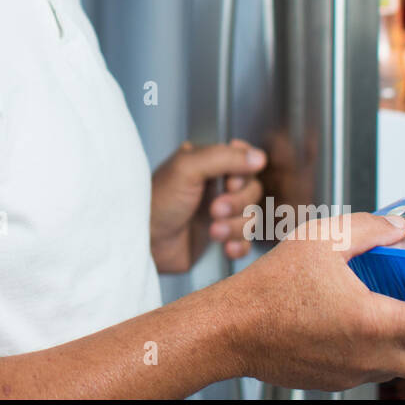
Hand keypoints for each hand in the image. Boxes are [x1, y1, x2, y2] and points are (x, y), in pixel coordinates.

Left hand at [150, 139, 265, 273]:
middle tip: (213, 210)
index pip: (245, 158)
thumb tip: (259, 157)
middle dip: (237, 203)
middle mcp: (215, 186)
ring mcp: (219, 212)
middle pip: (252, 190)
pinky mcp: (220, 238)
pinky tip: (225, 247)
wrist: (144, 243)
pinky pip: (246, 241)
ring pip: (251, 217)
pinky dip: (239, 245)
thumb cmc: (156, 202)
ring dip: (236, 227)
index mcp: (207, 163)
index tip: (230, 182)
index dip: (244, 172)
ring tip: (213, 232)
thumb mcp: (187, 169)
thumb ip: (224, 158)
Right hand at [223, 212, 404, 390]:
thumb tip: (398, 228)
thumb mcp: (320, 239)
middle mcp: (370, 355)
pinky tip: (381, 331)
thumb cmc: (268, 288)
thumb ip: (367, 229)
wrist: (230, 330)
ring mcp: (353, 372)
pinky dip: (395, 355)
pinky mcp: (336, 380)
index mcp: (373, 321)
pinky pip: (378, 371)